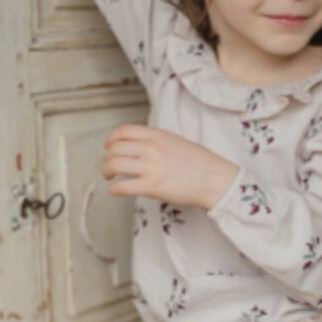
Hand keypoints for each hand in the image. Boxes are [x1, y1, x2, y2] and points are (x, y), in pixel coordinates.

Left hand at [103, 124, 239, 209]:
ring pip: (113, 165)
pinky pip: (122, 187)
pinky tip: (117, 190)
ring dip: (107, 171)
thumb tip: (140, 146)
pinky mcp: (152, 187)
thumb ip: (157, 141)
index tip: (109, 147)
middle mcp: (151, 148)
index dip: (111, 139)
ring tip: (110, 177)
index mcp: (158, 136)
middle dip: (106, 157)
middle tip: (109, 166)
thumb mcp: (177, 141)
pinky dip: (114, 189)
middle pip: (114, 148)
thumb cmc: (200, 163)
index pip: (124, 131)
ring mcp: (150, 167)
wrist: (215, 179)